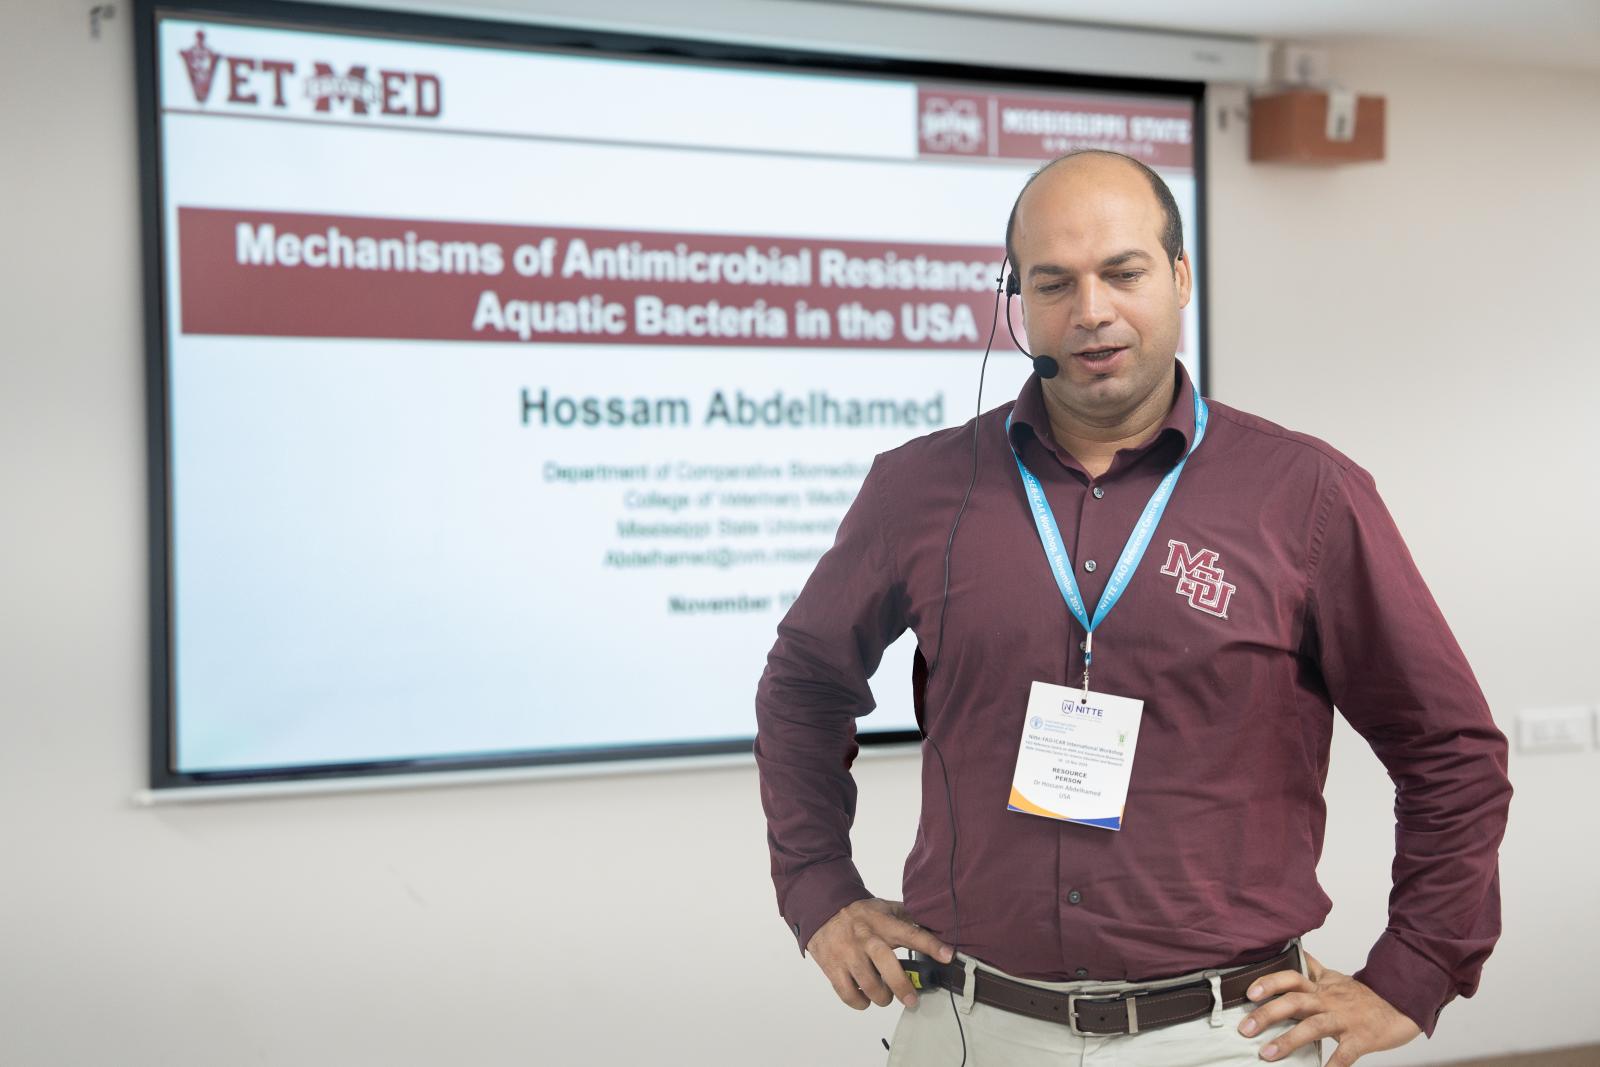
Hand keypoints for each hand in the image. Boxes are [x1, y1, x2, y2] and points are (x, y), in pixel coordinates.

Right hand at [806, 897, 953, 1009]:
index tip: (948, 956)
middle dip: (902, 985)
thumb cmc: (859, 914)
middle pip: (886, 964)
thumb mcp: (884, 908)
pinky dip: (860, 1002)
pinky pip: (848, 994)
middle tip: (911, 1000)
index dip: (930, 944)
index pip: (909, 932)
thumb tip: (935, 925)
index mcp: (881, 922)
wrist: (822, 910)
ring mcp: (847, 953)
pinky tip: (865, 998)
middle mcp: (865, 938)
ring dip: (881, 997)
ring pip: (868, 985)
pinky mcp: (832, 967)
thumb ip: (907, 917)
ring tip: (885, 996)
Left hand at [1237, 950, 1420, 1065]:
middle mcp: (1329, 1000)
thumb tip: (1291, 951)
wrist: (1401, 1006)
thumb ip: (1311, 969)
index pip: (1291, 977)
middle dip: (1267, 1014)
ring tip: (1266, 1054)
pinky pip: (1345, 1054)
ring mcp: (1345, 1019)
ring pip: (1313, 1026)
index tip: (1248, 993)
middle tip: (1245, 1028)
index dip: (1269, 982)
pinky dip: (1332, 1066)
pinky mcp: (1362, 1038)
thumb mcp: (1334, 978)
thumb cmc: (1363, 996)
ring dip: (1288, 1040)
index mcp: (1321, 987)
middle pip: (1295, 1001)